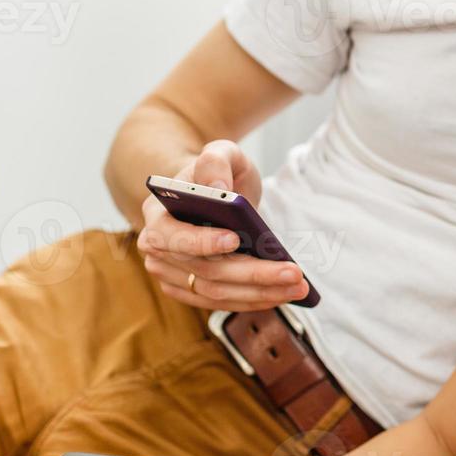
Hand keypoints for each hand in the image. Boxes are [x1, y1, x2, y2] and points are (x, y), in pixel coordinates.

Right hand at [137, 140, 309, 312]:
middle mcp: (157, 251)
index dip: (202, 242)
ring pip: (216, 292)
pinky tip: (285, 293)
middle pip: (205, 271)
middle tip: (293, 273)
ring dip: (260, 292)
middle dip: (252, 274)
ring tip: (299, 286)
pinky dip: (254, 300)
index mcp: (157, 215)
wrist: (212, 192)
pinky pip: (221, 302)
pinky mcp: (189, 291)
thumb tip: (218, 189)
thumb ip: (215, 160)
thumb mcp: (221, 153)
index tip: (235, 239)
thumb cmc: (217, 173)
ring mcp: (171, 275)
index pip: (173, 236)